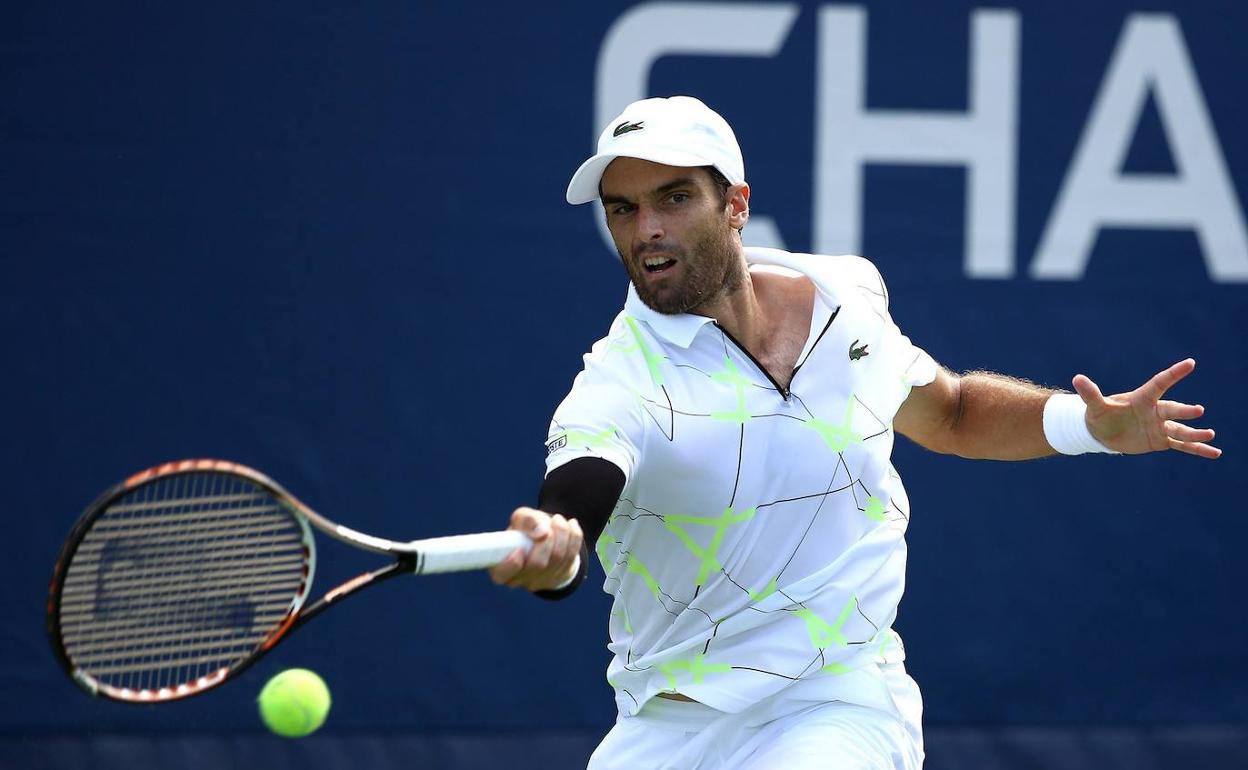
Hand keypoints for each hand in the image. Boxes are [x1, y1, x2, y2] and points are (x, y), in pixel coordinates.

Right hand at [488, 507, 582, 591]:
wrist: (543, 537)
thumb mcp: (520, 518)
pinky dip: (574, 537)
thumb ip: (526, 520)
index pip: (502, 575)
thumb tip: (542, 532)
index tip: (519, 549)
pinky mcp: (560, 576)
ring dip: (562, 534)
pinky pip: (572, 556)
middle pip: (537, 564)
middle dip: (546, 540)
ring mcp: (541, 581)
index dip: (512, 564)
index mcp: (501, 567)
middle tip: (547, 525)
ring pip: (558, 558)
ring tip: (558, 519)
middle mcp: (520, 579)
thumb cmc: (525, 530)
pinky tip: (571, 525)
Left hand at [1072, 358, 1219, 458]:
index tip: (1190, 363)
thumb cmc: (1099, 415)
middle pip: (1171, 410)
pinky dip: (1197, 449)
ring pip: (1180, 429)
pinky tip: (1215, 452)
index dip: (1173, 374)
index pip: (1159, 384)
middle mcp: (1154, 411)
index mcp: (1141, 399)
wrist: (1102, 432)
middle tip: (1197, 411)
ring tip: (1209, 435)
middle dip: (1184, 411)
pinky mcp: (1161, 440)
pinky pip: (1182, 445)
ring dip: (1194, 433)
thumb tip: (1077, 378)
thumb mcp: (1095, 406)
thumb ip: (1090, 393)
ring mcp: (1160, 426)